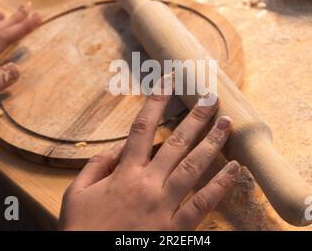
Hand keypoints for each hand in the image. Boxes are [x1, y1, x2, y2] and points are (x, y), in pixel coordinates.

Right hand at [59, 77, 239, 230]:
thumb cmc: (83, 230)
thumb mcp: (76, 194)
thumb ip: (96, 165)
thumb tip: (117, 146)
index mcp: (124, 173)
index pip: (142, 128)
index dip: (156, 101)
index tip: (168, 81)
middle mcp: (148, 184)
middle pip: (176, 143)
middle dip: (196, 118)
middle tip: (212, 98)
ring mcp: (164, 206)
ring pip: (193, 167)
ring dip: (212, 143)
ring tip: (227, 124)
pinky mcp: (177, 229)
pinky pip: (202, 204)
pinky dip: (220, 186)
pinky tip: (235, 170)